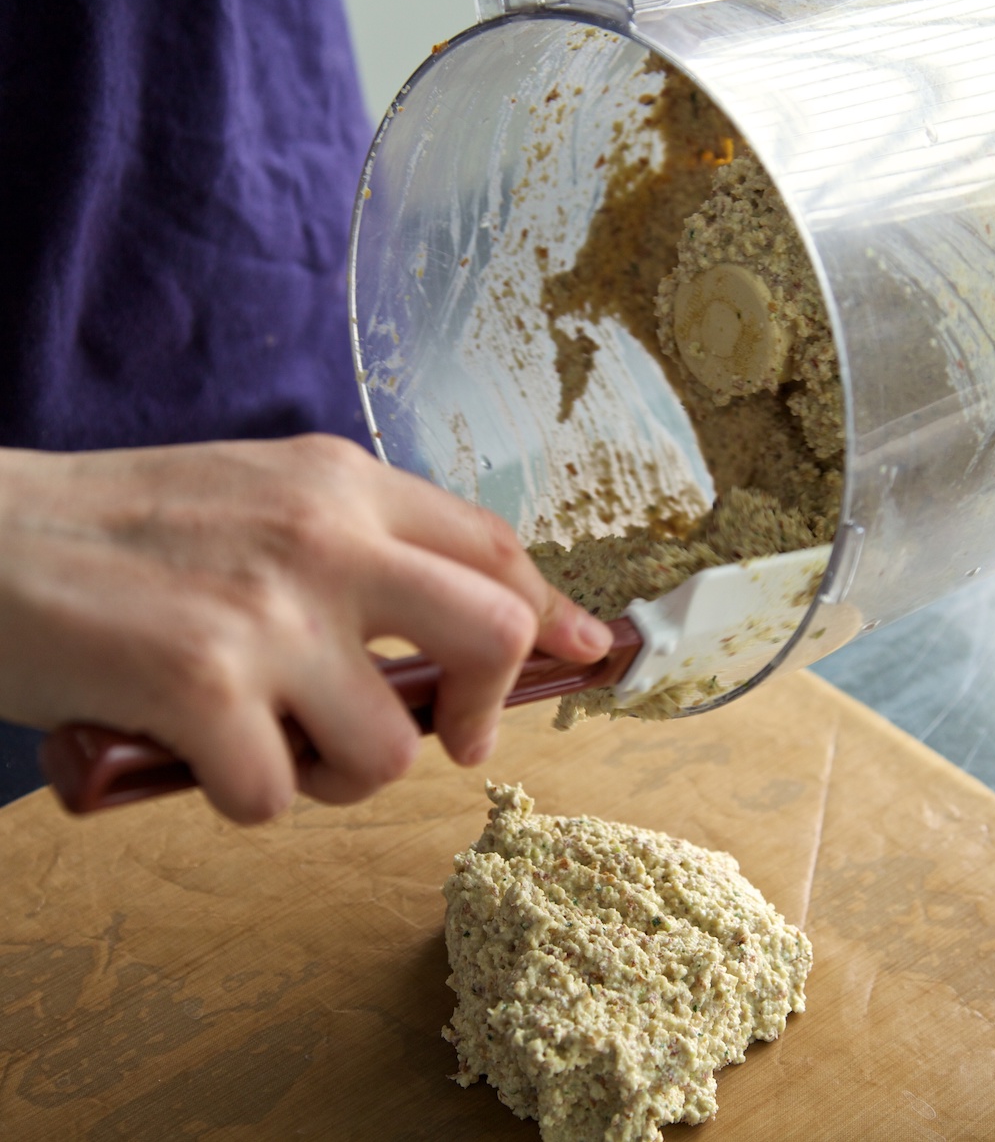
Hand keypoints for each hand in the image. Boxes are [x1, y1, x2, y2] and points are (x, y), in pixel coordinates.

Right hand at [0, 436, 611, 822]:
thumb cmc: (127, 530)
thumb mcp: (265, 497)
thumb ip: (365, 546)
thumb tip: (469, 625)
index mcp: (342, 481)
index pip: (494, 546)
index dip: (552, 609)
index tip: (581, 651)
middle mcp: (323, 535)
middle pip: (493, 630)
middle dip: (493, 704)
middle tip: (457, 737)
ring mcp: (266, 611)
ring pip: (389, 749)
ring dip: (344, 774)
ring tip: (284, 748)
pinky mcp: (200, 686)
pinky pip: (279, 797)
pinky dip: (249, 799)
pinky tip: (202, 759)